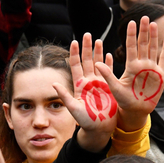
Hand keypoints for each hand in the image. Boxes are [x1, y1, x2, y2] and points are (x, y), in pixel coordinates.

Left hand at [53, 34, 117, 151]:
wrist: (99, 128)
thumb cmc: (85, 121)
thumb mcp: (73, 108)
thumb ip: (64, 96)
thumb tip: (53, 84)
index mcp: (79, 85)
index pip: (75, 65)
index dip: (74, 53)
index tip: (74, 41)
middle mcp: (89, 82)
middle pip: (87, 61)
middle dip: (86, 47)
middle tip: (87, 34)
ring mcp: (99, 84)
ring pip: (98, 64)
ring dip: (98, 52)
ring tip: (98, 40)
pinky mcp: (109, 88)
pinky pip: (109, 73)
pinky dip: (109, 64)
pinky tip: (110, 54)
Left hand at [98, 17, 163, 131]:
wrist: (136, 111)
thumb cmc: (123, 101)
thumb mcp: (114, 88)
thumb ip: (107, 76)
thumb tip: (96, 64)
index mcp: (131, 66)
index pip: (131, 47)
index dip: (131, 35)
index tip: (131, 22)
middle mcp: (142, 65)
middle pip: (143, 44)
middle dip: (144, 31)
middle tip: (145, 17)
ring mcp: (152, 69)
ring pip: (153, 49)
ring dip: (154, 37)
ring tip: (153, 24)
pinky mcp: (161, 75)